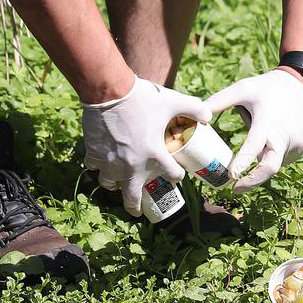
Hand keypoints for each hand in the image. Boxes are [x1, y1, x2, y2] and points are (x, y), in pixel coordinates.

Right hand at [81, 77, 210, 216]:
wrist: (110, 91)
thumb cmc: (143, 97)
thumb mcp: (173, 101)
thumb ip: (194, 108)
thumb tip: (208, 116)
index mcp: (154, 153)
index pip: (171, 174)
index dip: (176, 175)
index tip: (177, 175)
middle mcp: (131, 164)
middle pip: (131, 195)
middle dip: (134, 206)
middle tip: (137, 211)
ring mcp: (110, 161)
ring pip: (110, 183)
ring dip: (115, 185)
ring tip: (117, 183)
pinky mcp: (94, 153)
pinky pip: (94, 167)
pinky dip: (97, 167)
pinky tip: (100, 163)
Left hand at [203, 69, 302, 189]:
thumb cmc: (269, 87)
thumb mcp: (244, 88)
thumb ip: (220, 100)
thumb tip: (200, 116)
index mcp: (268, 121)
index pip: (254, 147)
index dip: (243, 163)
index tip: (231, 176)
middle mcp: (285, 135)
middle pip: (270, 167)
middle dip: (252, 181)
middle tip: (236, 188)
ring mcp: (299, 142)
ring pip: (276, 161)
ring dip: (264, 162)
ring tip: (259, 147)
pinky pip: (286, 156)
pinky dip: (276, 155)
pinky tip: (274, 141)